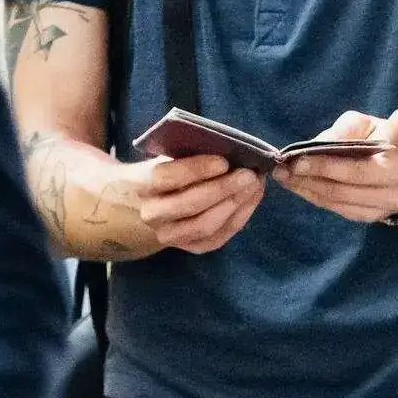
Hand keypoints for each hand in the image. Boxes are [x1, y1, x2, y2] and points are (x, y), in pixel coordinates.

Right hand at [128, 152, 261, 253]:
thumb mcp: (171, 156)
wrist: (152, 203)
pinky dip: (240, 217)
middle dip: (223, 188)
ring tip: (254, 186)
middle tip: (248, 174)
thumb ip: (192, 153)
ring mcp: (170, 235)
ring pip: (205, 225)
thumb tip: (229, 149)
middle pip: (190, 204)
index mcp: (142, 184)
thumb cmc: (169, 171)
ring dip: (234, 204)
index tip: (224, 161)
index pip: (167, 176)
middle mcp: (152, 214)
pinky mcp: (191, 247)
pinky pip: (219, 237)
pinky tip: (251, 199)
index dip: (197, 169)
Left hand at [278, 109, 397, 224]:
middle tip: (281, 169)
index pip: (357, 169)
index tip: (298, 159)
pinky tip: (297, 187)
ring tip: (283, 177)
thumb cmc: (388, 138)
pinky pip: (337, 209)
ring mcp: (381, 209)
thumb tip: (320, 143)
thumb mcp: (373, 124)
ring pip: (337, 202)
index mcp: (397, 163)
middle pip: (343, 189)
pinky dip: (314, 198)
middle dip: (309, 179)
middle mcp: (392, 191)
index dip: (326, 166)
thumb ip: (349, 128)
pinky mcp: (370, 217)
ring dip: (306, 190)